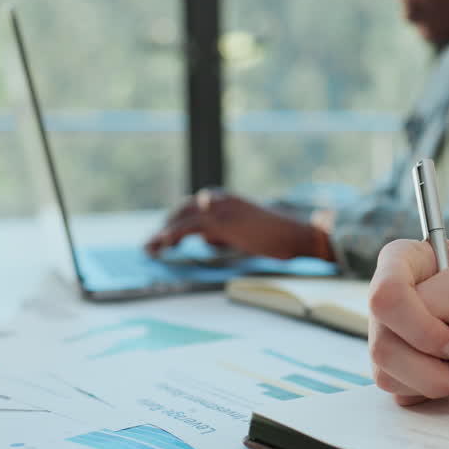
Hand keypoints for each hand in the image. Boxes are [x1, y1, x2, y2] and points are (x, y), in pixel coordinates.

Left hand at [144, 189, 328, 259]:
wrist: (298, 234)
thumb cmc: (279, 236)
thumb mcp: (246, 232)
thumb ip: (224, 232)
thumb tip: (206, 240)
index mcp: (228, 200)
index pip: (194, 206)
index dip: (177, 220)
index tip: (164, 235)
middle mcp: (221, 199)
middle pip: (183, 210)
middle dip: (166, 226)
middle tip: (152, 244)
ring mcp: (221, 209)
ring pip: (181, 219)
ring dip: (162, 234)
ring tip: (150, 249)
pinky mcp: (221, 223)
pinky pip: (187, 228)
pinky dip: (171, 236)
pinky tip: (161, 245)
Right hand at [367, 239, 448, 405]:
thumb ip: (447, 292)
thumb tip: (418, 326)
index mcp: (406, 261)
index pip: (385, 295)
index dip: (417, 325)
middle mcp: (392, 296)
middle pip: (382, 341)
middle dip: (429, 360)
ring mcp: (392, 332)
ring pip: (385, 370)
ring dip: (433, 378)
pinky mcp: (399, 366)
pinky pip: (396, 389)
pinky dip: (430, 390)